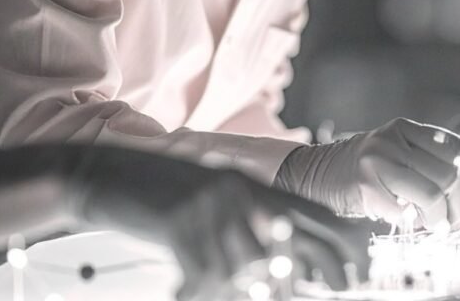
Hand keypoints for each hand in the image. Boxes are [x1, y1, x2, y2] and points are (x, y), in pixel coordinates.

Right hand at [74, 148, 369, 300]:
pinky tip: (185, 291)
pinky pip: (206, 274)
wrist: (105, 172)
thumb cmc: (160, 192)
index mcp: (253, 185)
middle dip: (308, 280)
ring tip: (214, 287)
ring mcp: (212, 206)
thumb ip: (250, 217)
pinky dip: (198, 290)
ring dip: (235, 287)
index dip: (342, 250)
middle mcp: (240, 192)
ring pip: (248, 268)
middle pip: (294, 246)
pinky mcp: (181, 222)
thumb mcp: (214, 197)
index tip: (354, 277)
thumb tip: (285, 255)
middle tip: (317, 293)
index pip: (315, 217)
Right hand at [275, 118, 459, 228]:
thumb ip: (424, 159)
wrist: (314, 173)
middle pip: (447, 173)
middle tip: (456, 219)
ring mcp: (377, 162)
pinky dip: (413, 224)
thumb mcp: (394, 150)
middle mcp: (392, 140)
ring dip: (438, 218)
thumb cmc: (361, 168)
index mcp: (404, 128)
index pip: (455, 146)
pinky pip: (404, 212)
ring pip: (431, 193)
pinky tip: (409, 223)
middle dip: (458, 203)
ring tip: (435, 225)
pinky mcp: (366, 187)